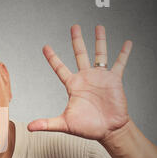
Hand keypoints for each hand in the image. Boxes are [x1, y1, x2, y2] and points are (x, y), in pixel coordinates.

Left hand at [27, 25, 132, 140]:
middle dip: (77, 40)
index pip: (59, 68)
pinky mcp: (114, 80)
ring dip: (99, 40)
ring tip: (99, 26)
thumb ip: (46, 124)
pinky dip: (123, 53)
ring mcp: (100, 78)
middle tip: (74, 27)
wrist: (109, 131)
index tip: (45, 47)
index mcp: (73, 85)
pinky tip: (127, 43)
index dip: (52, 57)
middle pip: (79, 54)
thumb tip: (29, 128)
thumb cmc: (87, 128)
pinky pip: (119, 63)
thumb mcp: (64, 124)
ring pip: (99, 54)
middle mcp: (86, 78)